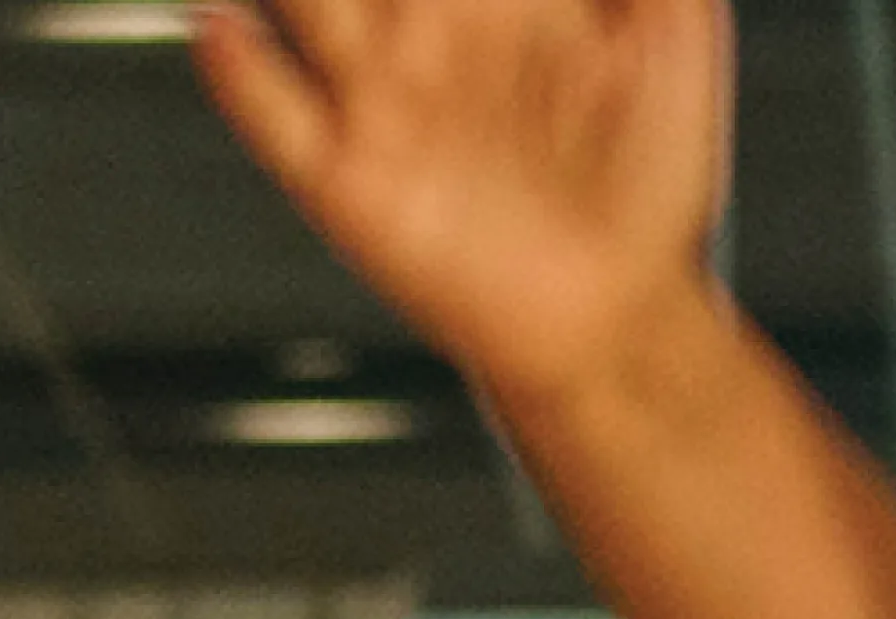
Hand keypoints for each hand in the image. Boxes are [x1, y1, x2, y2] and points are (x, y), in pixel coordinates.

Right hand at [196, 0, 731, 405]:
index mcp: (504, 3)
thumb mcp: (676, 31)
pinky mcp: (346, 182)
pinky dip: (238, 72)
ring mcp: (382, 108)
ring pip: (310, 10)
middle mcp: (432, 46)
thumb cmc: (651, 181)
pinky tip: (218, 25)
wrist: (614, 311)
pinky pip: (272, 116)